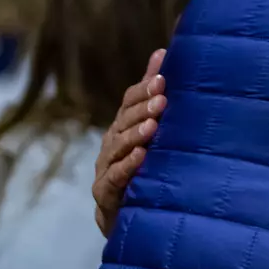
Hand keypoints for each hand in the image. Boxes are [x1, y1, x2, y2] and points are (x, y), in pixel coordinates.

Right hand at [94, 49, 166, 236]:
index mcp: (123, 127)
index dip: (144, 90)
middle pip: (123, 121)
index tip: (163, 79)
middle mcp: (111, 144)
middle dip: (142, 109)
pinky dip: (127, 166)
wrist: (130, 219)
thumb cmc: (146, 168)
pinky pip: (114, 178)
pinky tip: (141, 157)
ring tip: (153, 127)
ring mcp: (106, 168)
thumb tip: (163, 50)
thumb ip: (152, 92)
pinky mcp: (106, 194)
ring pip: (117, 148)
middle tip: (162, 99)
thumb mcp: (151, 127)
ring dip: (135, 136)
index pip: (129, 102)